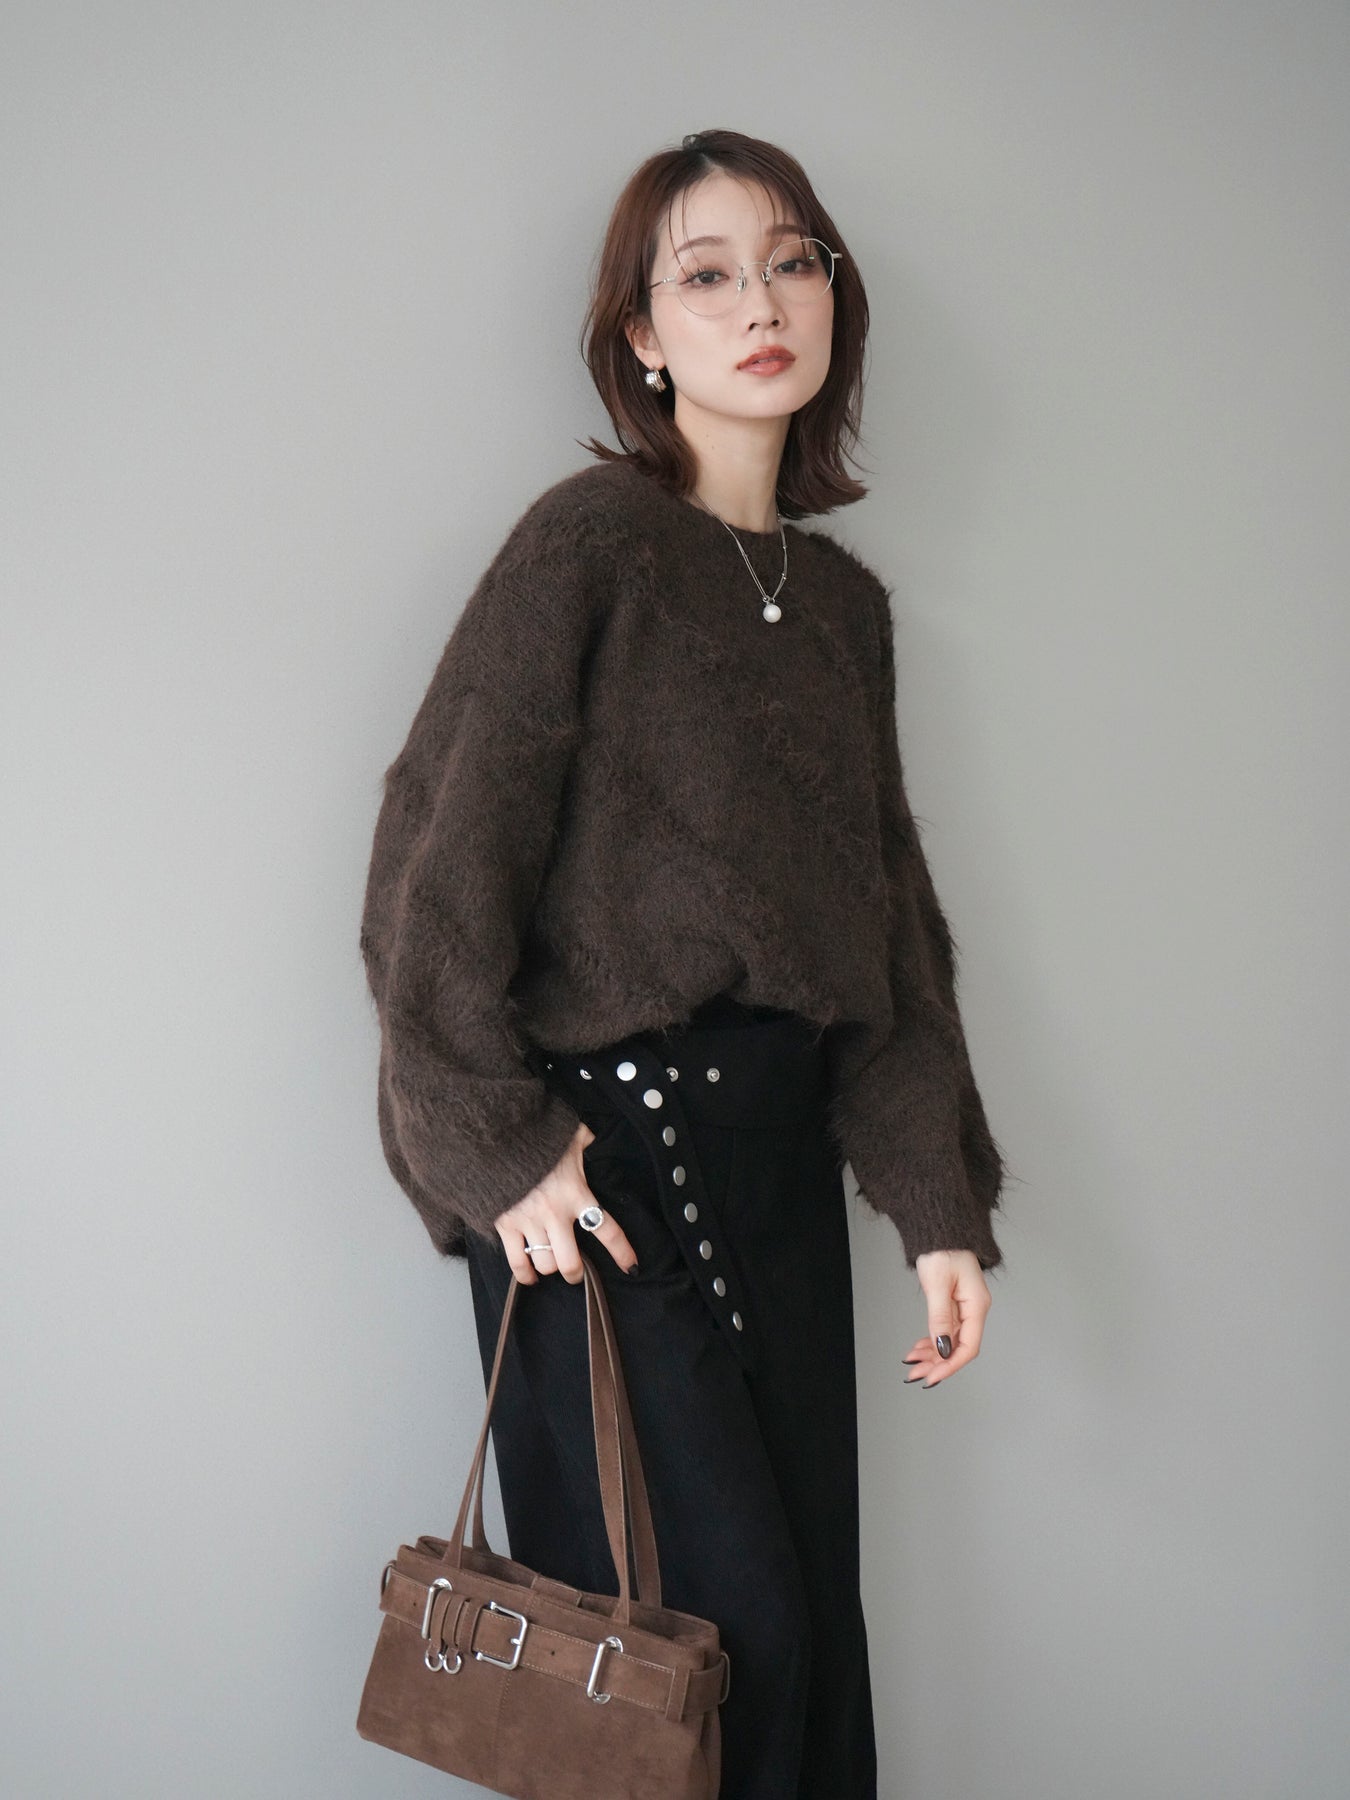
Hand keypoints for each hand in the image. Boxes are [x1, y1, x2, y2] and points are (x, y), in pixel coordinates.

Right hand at [494, 1121, 639, 1285]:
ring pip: (545, 1265)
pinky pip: (517, 1262)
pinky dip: (524, 1274)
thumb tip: (598, 1142)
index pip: (607, 1230)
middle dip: (575, 1273)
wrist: (498, 1134)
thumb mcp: (572, 1136)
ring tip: (552, 1263)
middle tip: (577, 1271)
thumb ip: (588, 1143)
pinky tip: (530, 1276)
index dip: (622, 1253)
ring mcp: (529, 1221)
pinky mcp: (506, 1224)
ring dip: (550, 1267)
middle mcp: (555, 1213)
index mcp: (577, 1193)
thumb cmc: (539, 1136)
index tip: (631, 1267)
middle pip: (570, 1263)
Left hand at [902, 1249, 990, 1387]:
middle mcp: (973, 1308)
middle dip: (937, 1364)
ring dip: (932, 1355)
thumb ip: (940, 1318)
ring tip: (912, 1364)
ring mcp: (964, 1306)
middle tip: (914, 1375)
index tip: (932, 1377)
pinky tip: (918, 1348)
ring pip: (950, 1340)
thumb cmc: (942, 1247)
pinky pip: (944, 1328)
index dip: (950, 1365)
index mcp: (976, 1304)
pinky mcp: (953, 1301)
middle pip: (958, 1346)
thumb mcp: (938, 1284)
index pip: (968, 1346)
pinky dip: (931, 1340)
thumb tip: (942, 1348)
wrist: (940, 1224)